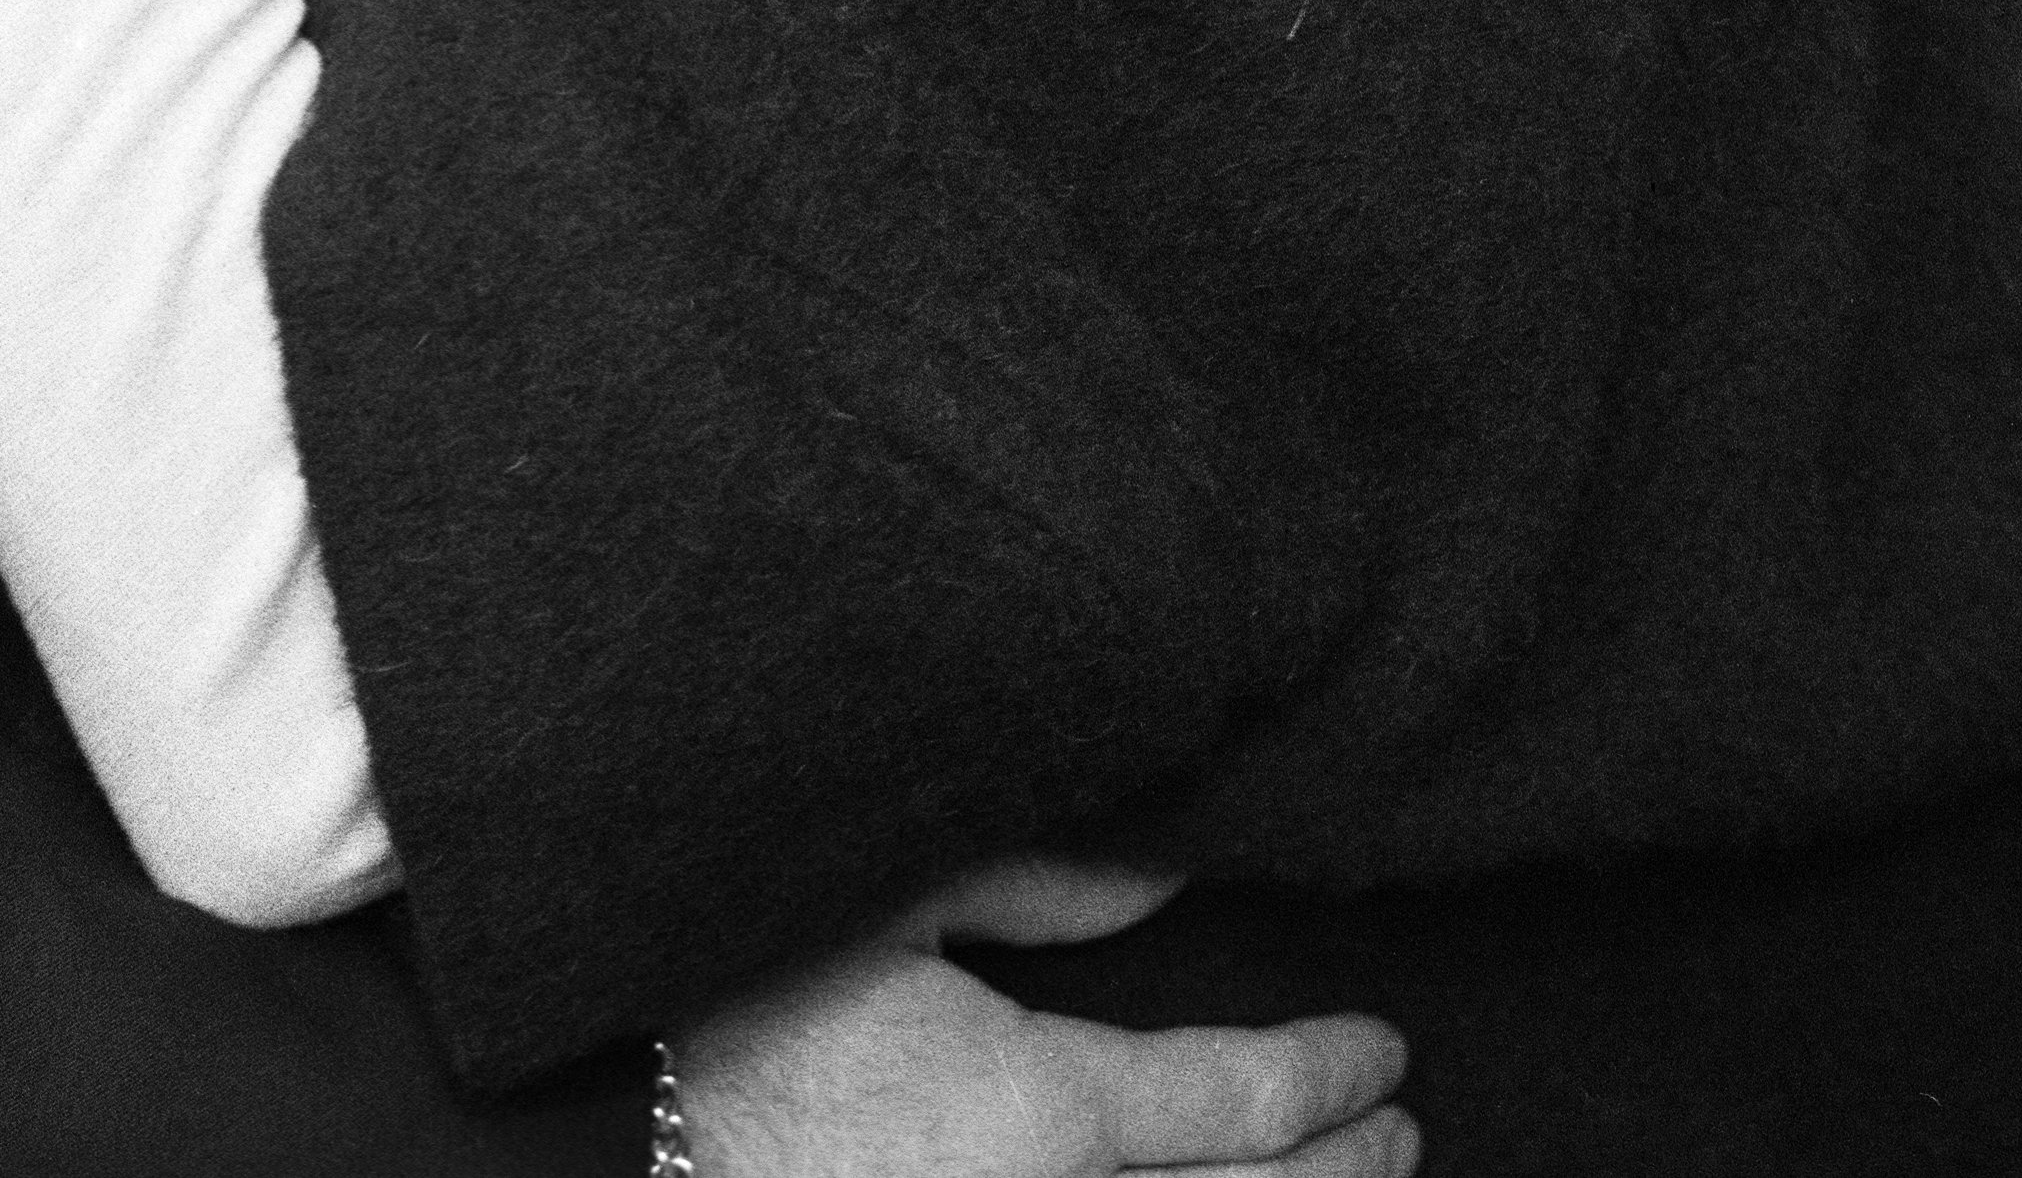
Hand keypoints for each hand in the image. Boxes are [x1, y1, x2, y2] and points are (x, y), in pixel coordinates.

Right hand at [677, 923, 1409, 1177]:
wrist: (622, 1133)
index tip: (1386, 1054)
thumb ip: (1043, 875)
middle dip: (1339, 1177)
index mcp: (1032, 1113)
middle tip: (1398, 1134)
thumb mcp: (891, 891)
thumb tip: (1174, 874)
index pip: (1235, 1107)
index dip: (1330, 1081)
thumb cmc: (751, 996)